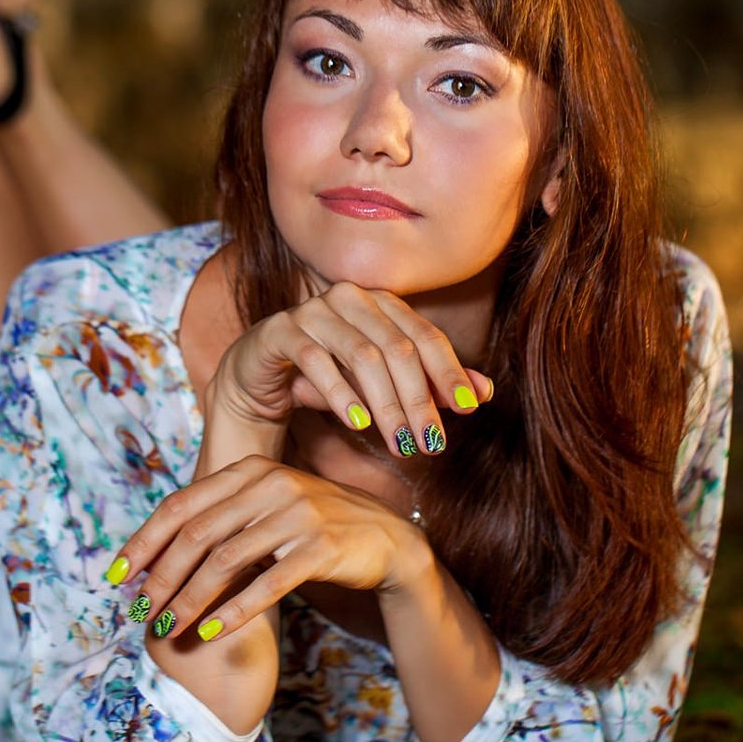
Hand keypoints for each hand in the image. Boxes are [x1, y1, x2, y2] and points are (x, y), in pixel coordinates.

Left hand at [108, 454, 429, 642]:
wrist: (388, 540)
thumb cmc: (316, 529)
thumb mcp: (268, 509)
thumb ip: (223, 519)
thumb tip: (158, 553)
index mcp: (250, 470)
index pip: (181, 505)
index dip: (143, 541)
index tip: (116, 574)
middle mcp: (271, 484)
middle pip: (196, 534)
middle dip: (161, 577)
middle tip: (139, 611)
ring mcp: (297, 513)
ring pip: (225, 561)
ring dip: (189, 600)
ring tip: (167, 628)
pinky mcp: (320, 546)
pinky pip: (266, 584)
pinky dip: (233, 612)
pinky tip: (211, 633)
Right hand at [208, 281, 495, 458]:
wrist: (259, 377)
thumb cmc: (328, 377)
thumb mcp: (381, 384)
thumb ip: (429, 384)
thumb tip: (483, 393)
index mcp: (380, 302)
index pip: (425, 336)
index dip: (449, 371)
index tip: (468, 410)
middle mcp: (349, 297)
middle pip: (398, 348)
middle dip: (419, 399)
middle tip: (432, 443)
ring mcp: (312, 310)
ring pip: (362, 355)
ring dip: (386, 405)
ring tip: (400, 443)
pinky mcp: (279, 330)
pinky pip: (316, 360)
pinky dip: (341, 394)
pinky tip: (359, 424)